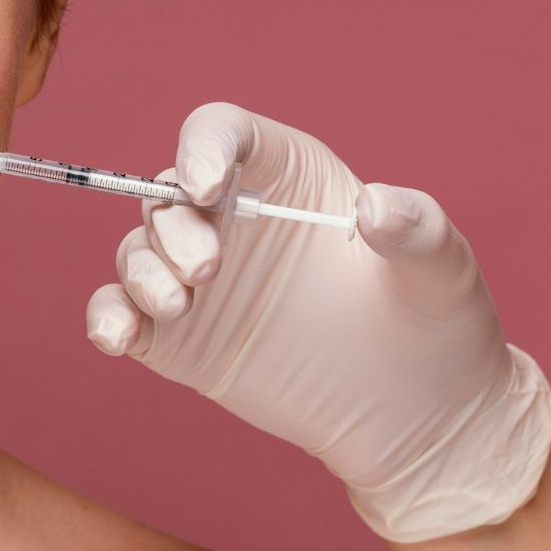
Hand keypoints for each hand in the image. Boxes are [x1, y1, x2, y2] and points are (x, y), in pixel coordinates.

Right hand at [85, 101, 550, 541]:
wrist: (420, 418)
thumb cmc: (435, 327)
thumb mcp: (442, 272)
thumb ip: (418, 229)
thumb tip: (376, 206)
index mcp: (285, 178)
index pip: (219, 132)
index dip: (201, 148)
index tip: (206, 186)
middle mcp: (231, 219)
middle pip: (165, 192)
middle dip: (173, 226)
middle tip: (208, 272)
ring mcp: (198, 279)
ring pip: (138, 249)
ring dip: (142, 270)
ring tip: (179, 306)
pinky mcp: (178, 336)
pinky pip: (120, 311)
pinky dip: (108, 318)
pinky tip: (119, 338)